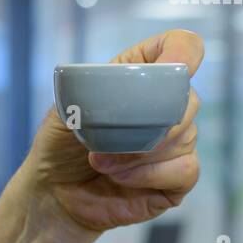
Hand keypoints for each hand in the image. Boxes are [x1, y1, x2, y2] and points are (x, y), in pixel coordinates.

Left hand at [26, 29, 203, 233]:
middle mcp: (165, 107)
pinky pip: (186, 169)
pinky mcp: (177, 178)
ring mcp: (175, 144)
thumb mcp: (65, 110)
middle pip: (188, 98)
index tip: (175, 66)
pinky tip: (122, 178)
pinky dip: (150, 173)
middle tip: (105, 138)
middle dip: (150, 120)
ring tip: (101, 161)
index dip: (184, 51)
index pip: (181, 48)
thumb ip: (92, 93)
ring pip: (186, 136)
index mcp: (140, 76)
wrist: (53, 195)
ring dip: (139, 152)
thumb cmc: (58, 147)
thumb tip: (123, 96)